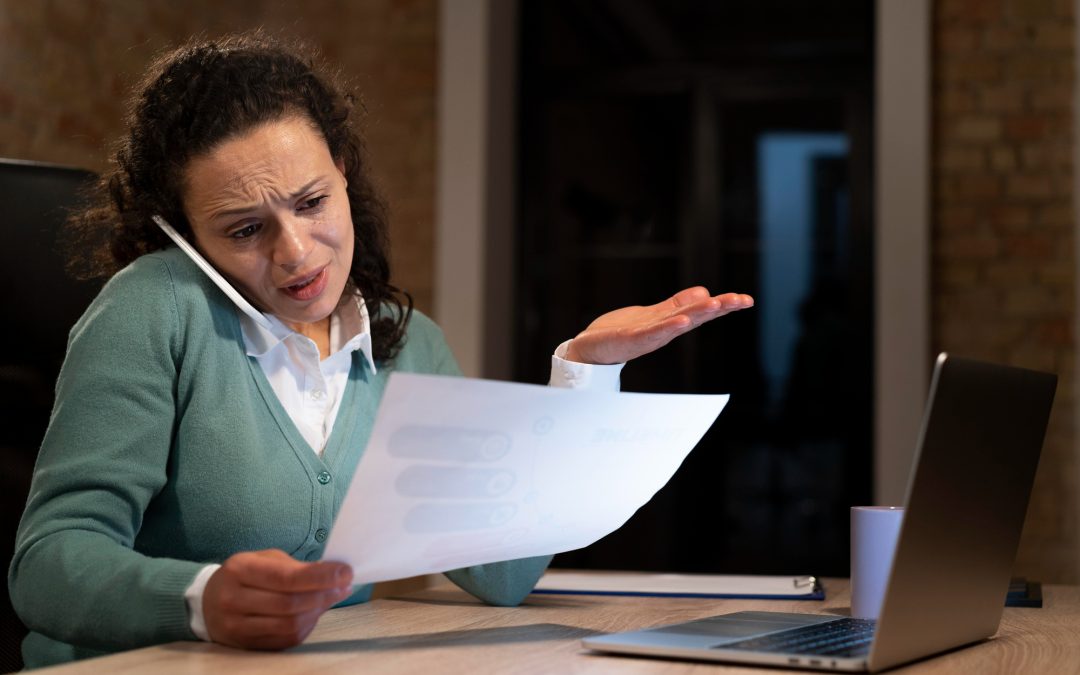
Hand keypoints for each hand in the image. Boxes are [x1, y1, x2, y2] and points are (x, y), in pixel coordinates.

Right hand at [203, 549, 353, 649]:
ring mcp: (237, 627)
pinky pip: (284, 639)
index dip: (320, 576)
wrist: (207, 603)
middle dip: (323, 594)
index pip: (286, 577)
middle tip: (344, 585)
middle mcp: (233, 600)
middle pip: (290, 604)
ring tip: (332, 597)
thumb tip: (334, 574)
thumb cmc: (243, 576)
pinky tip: (315, 612)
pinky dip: (306, 626)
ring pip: (289, 625)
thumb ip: (295, 567)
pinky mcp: (245, 645)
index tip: (345, 571)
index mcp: (239, 570)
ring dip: (318, 611)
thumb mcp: (263, 560)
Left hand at [564, 287, 753, 364]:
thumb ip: (677, 304)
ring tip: (716, 304)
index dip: (723, 305)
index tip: (747, 299)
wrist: (591, 348)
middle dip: (719, 308)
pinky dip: (667, 327)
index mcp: (670, 322)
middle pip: (695, 316)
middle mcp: (664, 330)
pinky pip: (652, 332)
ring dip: (698, 314)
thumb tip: (703, 292)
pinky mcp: (630, 338)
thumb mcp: (654, 314)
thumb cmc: (621, 332)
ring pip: (678, 323)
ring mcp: (648, 335)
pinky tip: (681, 320)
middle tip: (742, 300)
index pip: (701, 311)